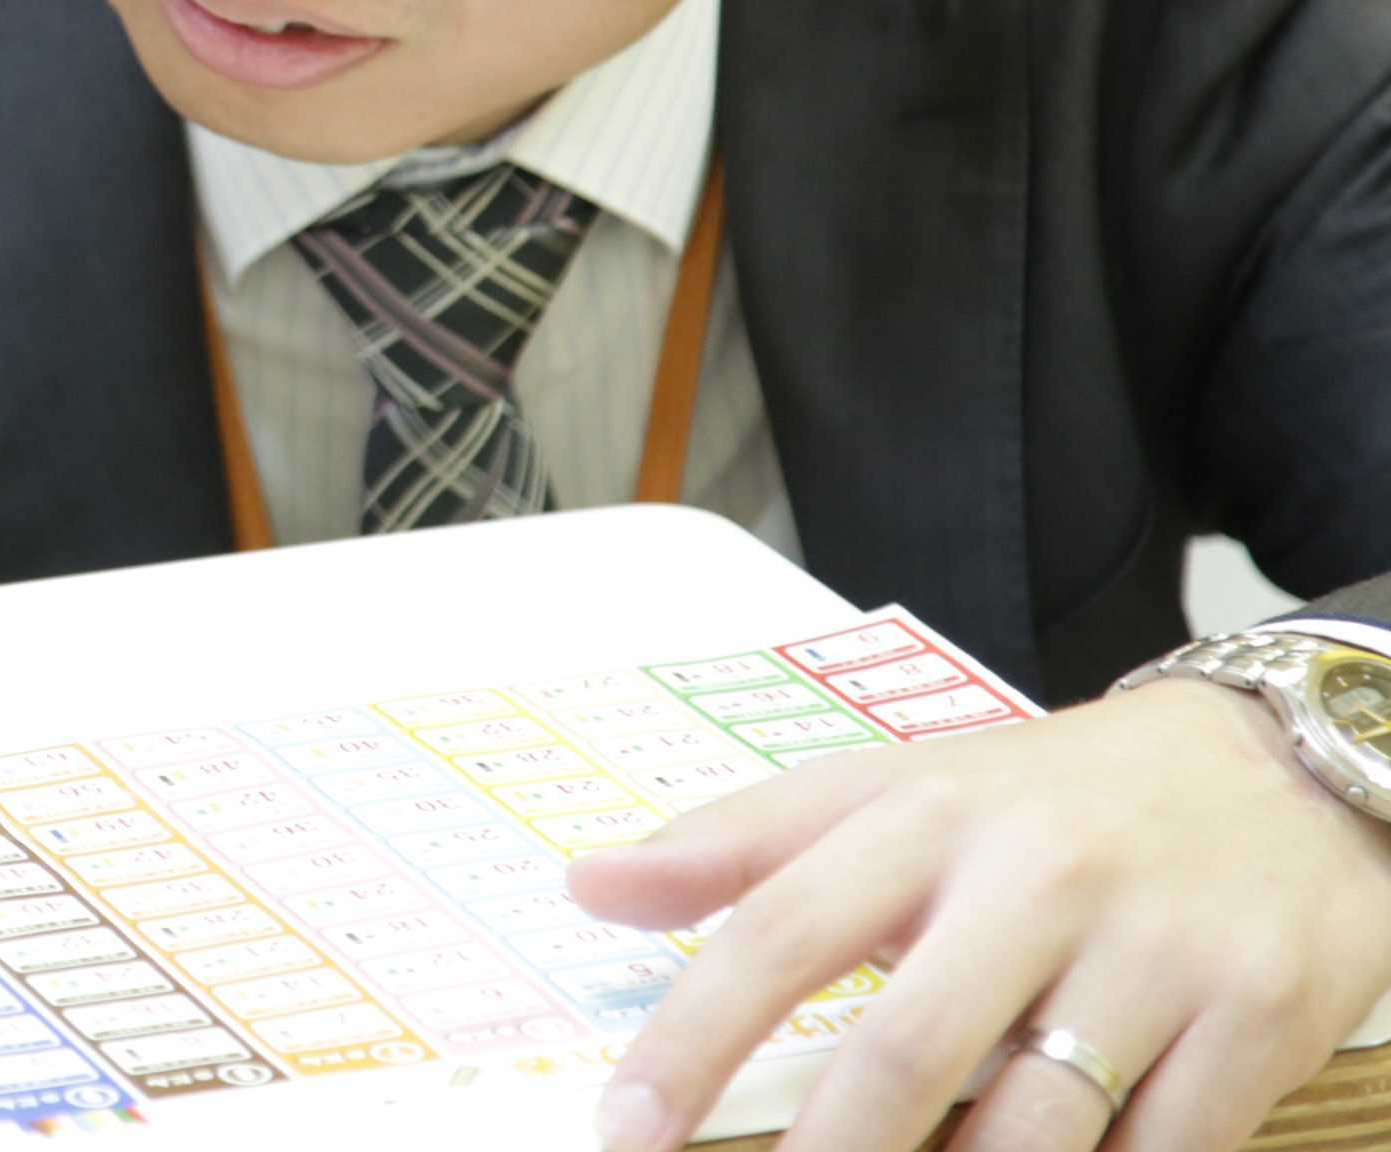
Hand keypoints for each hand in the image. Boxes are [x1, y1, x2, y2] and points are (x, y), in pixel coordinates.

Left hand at [570, 680, 1390, 1151]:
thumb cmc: (1062, 793)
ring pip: (1034, 1125)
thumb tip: (591, 885)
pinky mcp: (1259, 1015)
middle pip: (906, 1051)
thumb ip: (741, 844)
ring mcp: (1156, 951)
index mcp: (929, 816)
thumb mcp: (897, 786)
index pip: (779, 932)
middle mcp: (1038, 878)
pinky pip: (1163, 1151)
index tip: (627, 1128)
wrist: (1286, 763)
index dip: (691, 1041)